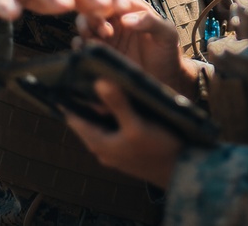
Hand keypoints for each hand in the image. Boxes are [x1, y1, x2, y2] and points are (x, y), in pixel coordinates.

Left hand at [65, 79, 182, 187]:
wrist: (180, 172)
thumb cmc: (158, 149)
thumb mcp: (137, 125)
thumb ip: (118, 105)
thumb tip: (99, 82)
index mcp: (98, 143)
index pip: (74, 118)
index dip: (69, 100)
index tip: (67, 79)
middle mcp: (102, 149)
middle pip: (88, 120)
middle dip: (90, 101)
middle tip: (92, 75)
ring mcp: (114, 151)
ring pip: (103, 124)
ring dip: (105, 108)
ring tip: (109, 84)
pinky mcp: (127, 150)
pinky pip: (114, 129)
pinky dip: (116, 116)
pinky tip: (126, 104)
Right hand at [78, 9, 199, 97]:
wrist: (164, 79)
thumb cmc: (168, 51)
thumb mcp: (166, 34)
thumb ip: (150, 22)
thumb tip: (125, 19)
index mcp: (131, 9)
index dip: (106, 3)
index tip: (105, 14)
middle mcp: (116, 20)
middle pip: (95, 9)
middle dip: (91, 17)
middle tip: (99, 31)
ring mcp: (106, 36)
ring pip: (86, 25)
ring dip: (84, 30)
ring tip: (89, 40)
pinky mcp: (101, 52)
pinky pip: (84, 44)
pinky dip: (80, 44)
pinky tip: (84, 49)